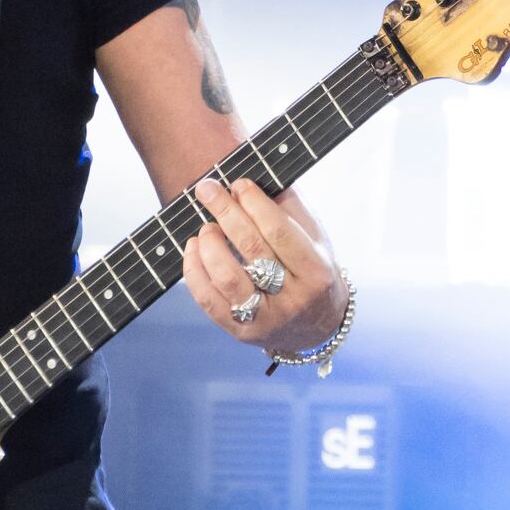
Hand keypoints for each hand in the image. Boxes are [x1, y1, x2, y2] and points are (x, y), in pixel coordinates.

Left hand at [181, 177, 344, 355]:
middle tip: (207, 188)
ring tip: (206, 226)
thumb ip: (288, 209)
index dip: (255, 204)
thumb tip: (251, 177)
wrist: (316, 327)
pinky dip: (194, 271)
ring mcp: (266, 320)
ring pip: (228, 278)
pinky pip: (208, 301)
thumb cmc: (312, 270)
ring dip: (209, 244)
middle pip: (252, 249)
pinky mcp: (241, 333)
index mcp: (317, 272)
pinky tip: (192, 248)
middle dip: (226, 213)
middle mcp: (293, 299)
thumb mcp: (314, 239)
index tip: (238, 183)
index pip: (279, 232)